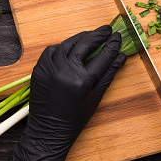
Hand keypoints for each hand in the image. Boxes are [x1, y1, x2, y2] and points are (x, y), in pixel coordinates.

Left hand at [8, 25, 126, 160]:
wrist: (48, 131)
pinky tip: (71, 46)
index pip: (102, 57)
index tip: (117, 37)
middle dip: (97, 35)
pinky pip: (51, 50)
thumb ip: (108, 74)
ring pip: (66, 44)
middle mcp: (64, 71)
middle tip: (106, 30)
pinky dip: (62, 46)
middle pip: (84, 45)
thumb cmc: (75, 118)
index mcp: (81, 81)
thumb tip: (121, 57)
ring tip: (91, 35)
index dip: (111, 45)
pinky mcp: (38, 69)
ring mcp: (49, 69)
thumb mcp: (95, 98)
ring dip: (80, 37)